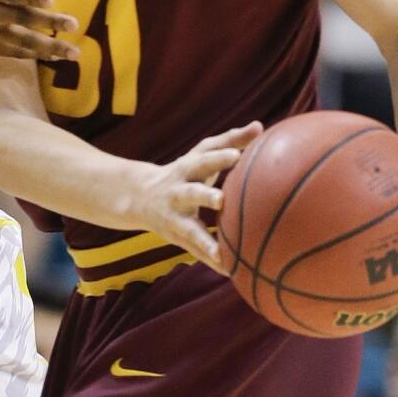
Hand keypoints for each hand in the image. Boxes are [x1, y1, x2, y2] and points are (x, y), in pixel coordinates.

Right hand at [124, 121, 264, 272]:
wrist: (138, 197)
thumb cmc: (183, 172)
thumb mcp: (200, 154)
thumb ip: (230, 141)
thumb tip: (259, 125)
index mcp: (187, 168)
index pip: (202, 158)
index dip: (218, 157)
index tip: (237, 155)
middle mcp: (178, 191)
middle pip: (191, 192)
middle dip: (204, 196)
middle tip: (221, 200)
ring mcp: (174, 216)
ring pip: (188, 229)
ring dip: (204, 240)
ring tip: (220, 253)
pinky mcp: (176, 235)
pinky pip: (195, 250)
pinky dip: (210, 259)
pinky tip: (229, 271)